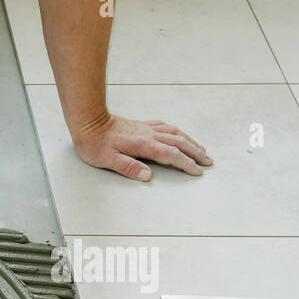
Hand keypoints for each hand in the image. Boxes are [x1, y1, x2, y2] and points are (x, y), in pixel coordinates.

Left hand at [72, 113, 212, 180]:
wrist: (89, 122)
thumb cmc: (95, 143)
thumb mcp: (108, 160)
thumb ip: (129, 168)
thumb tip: (148, 176)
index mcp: (144, 145)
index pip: (171, 155)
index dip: (186, 164)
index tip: (198, 171)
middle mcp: (149, 134)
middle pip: (179, 143)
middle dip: (196, 153)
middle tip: (209, 161)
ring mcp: (147, 128)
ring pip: (176, 133)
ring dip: (190, 141)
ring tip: (201, 149)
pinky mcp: (142, 125)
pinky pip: (166, 126)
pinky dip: (177, 131)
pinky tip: (179, 134)